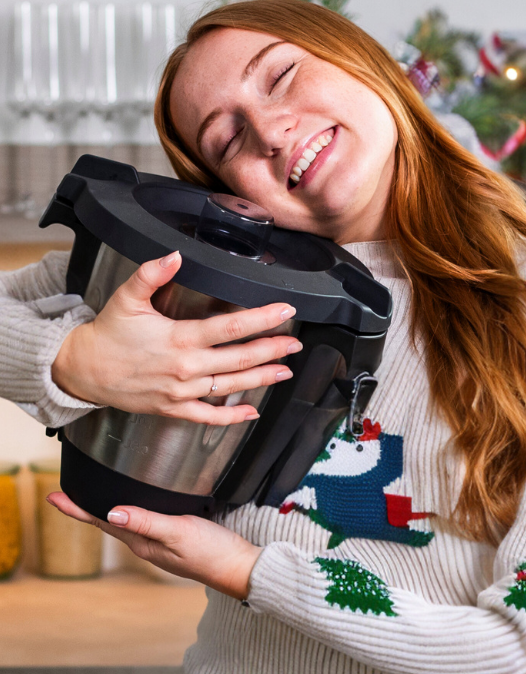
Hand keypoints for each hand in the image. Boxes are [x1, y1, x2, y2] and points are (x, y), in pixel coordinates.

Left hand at [47, 492, 259, 599]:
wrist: (241, 568)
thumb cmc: (213, 552)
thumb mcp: (179, 532)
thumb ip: (146, 521)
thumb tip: (110, 512)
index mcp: (142, 543)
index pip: (102, 523)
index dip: (77, 510)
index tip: (53, 498)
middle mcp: (146, 545)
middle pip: (108, 522)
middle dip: (85, 509)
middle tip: (63, 495)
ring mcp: (160, 543)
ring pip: (125, 522)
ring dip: (105, 510)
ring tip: (90, 499)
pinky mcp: (175, 539)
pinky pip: (144, 523)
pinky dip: (131, 511)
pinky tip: (134, 506)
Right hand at [51, 250, 303, 426]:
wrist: (82, 370)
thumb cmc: (107, 335)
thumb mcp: (127, 298)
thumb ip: (151, 274)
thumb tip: (175, 255)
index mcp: (179, 338)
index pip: (231, 328)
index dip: (263, 319)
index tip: (285, 311)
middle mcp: (185, 367)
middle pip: (239, 359)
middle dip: (272, 350)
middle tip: (295, 344)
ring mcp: (181, 392)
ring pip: (231, 387)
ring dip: (262, 379)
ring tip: (285, 370)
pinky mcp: (173, 409)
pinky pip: (208, 417)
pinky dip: (232, 417)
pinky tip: (252, 412)